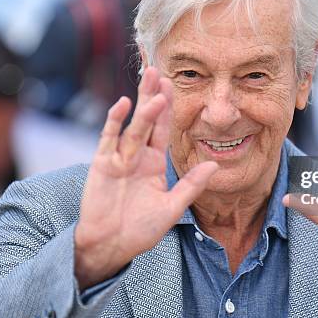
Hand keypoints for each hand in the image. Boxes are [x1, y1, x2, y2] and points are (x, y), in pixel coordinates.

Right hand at [74, 67, 217, 289]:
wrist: (110, 246)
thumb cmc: (140, 230)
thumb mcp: (172, 207)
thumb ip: (191, 185)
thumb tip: (215, 165)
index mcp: (154, 163)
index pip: (164, 130)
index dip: (169, 109)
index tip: (174, 85)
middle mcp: (137, 156)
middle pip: (147, 120)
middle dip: (152, 96)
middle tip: (158, 71)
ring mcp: (119, 158)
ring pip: (133, 126)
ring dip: (142, 105)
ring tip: (150, 82)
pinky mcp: (102, 165)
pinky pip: (109, 139)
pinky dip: (114, 122)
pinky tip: (122, 105)